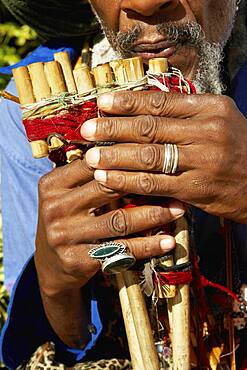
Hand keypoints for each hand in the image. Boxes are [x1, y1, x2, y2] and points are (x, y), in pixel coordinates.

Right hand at [35, 157, 183, 296]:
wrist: (50, 265)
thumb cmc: (67, 219)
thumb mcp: (66, 193)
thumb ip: (88, 174)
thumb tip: (132, 147)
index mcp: (52, 184)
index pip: (94, 162)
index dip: (127, 156)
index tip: (155, 152)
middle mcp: (55, 208)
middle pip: (108, 188)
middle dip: (145, 182)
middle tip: (174, 178)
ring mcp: (65, 236)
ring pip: (119, 220)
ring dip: (154, 215)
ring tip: (179, 209)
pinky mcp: (77, 260)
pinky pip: (121, 250)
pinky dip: (148, 245)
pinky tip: (168, 241)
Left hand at [81, 91, 246, 222]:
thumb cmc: (238, 150)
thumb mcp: (220, 121)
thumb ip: (186, 114)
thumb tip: (143, 108)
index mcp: (211, 108)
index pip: (161, 101)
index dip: (128, 101)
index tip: (102, 102)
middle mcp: (207, 130)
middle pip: (150, 127)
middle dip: (113, 128)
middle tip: (86, 129)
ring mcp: (202, 160)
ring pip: (149, 155)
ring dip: (115, 155)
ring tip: (91, 156)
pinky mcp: (196, 189)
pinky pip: (154, 183)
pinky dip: (128, 180)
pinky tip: (108, 178)